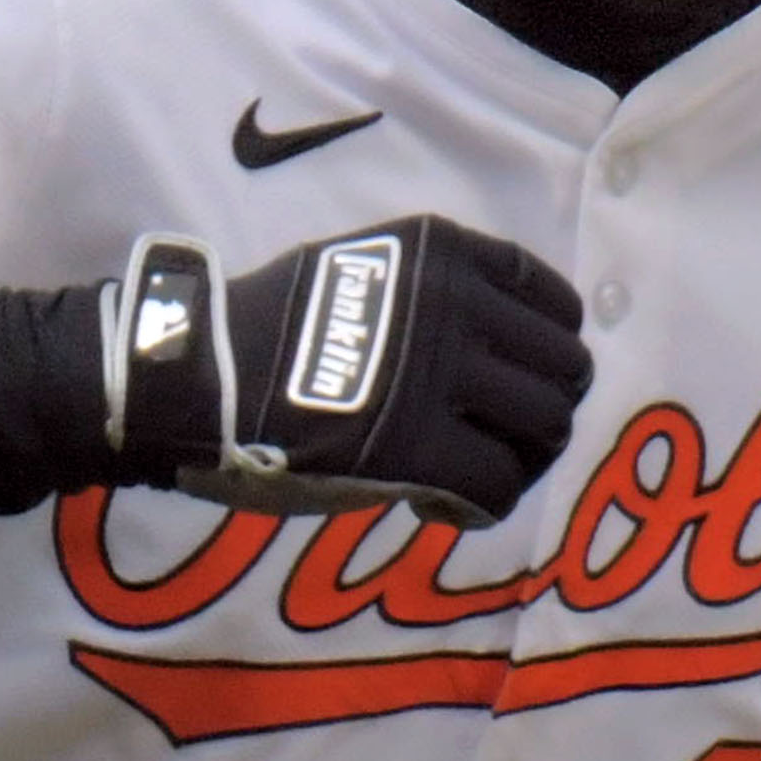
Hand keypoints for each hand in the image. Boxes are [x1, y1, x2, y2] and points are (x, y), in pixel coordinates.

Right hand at [97, 216, 592, 528]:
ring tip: (467, 481)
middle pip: (564, 371)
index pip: (552, 302)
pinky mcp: (420, 446)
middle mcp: (456, 302)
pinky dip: (477, 508)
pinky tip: (431, 506)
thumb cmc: (263, 335)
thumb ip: (433, 297)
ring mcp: (441, 373)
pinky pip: (497, 486)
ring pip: (544, 429)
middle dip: (541, 419)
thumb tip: (498, 353)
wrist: (195, 381)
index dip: (550, 355)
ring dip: (517, 467)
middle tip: (496, 450)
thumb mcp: (361, 271)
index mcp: (444, 252)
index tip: (517, 389)